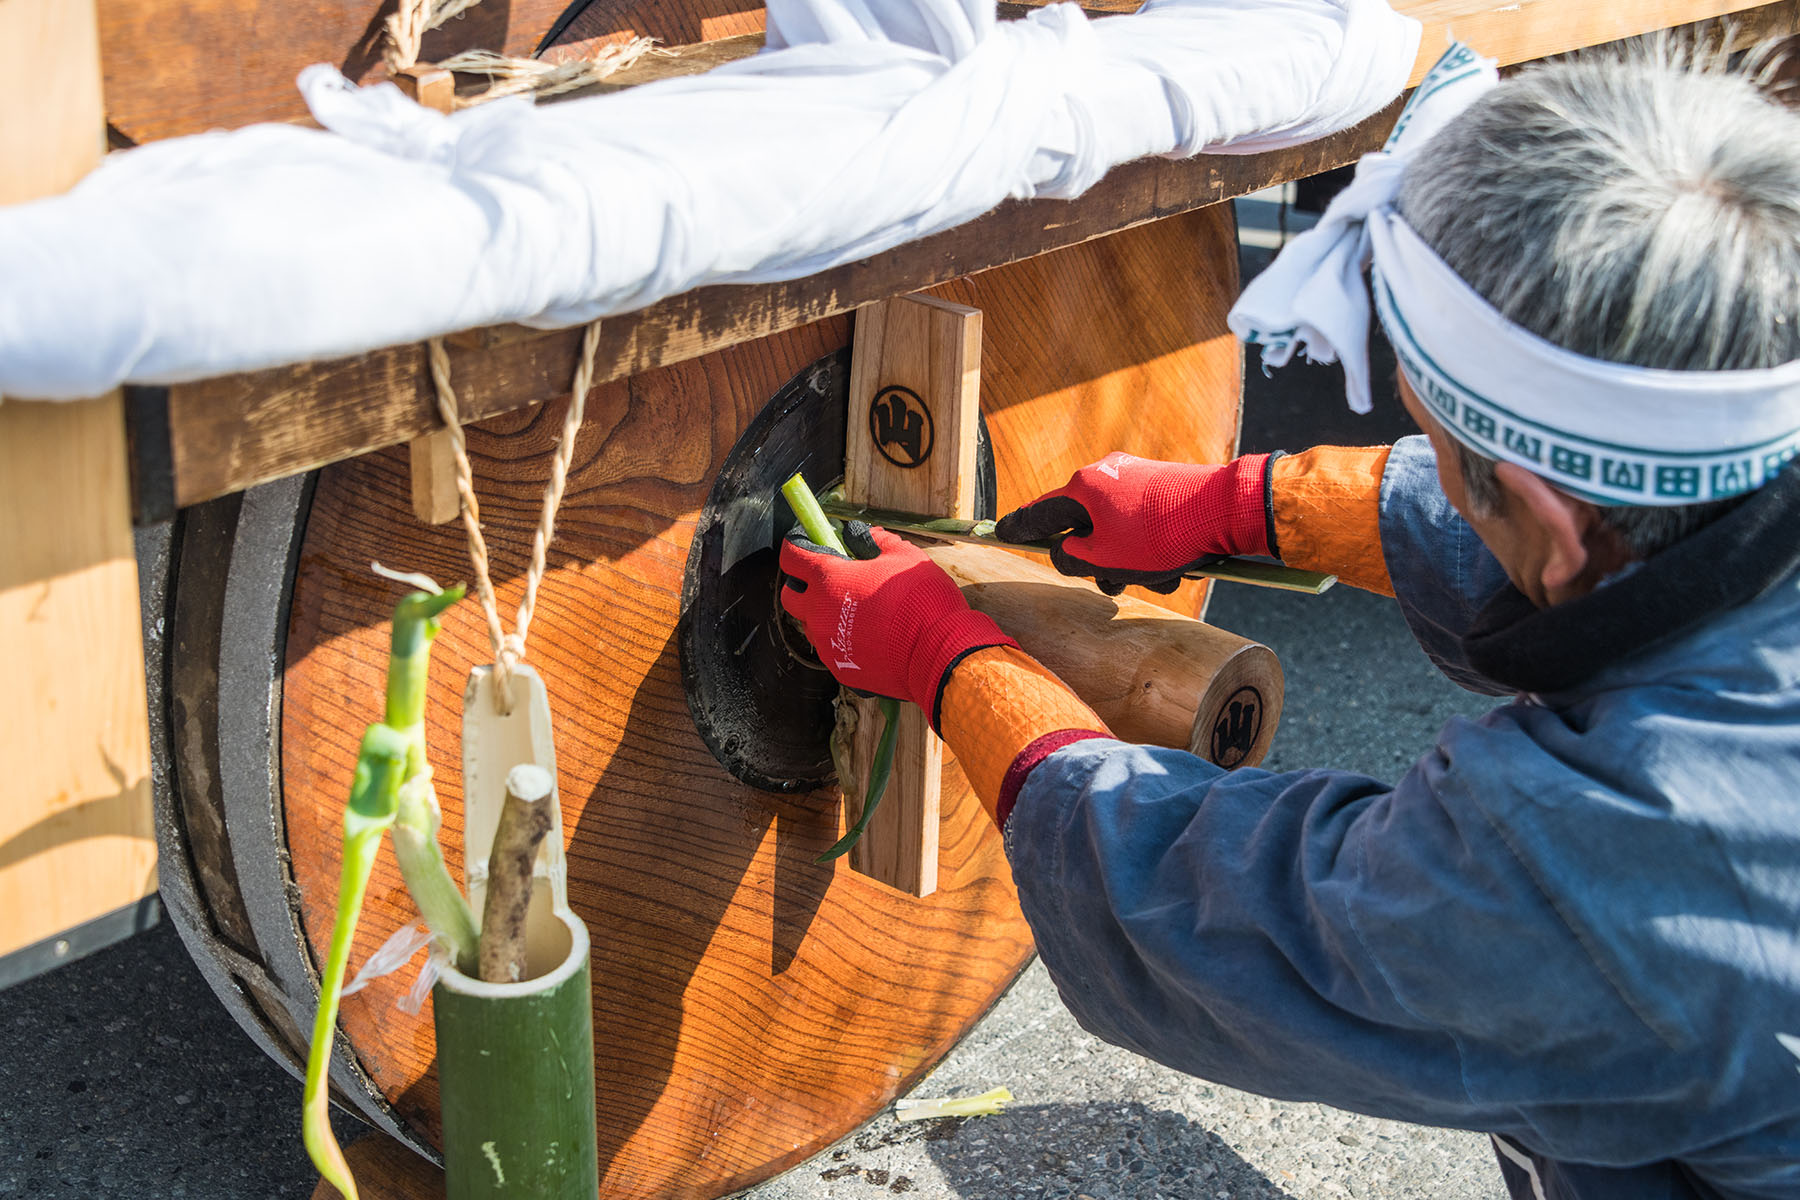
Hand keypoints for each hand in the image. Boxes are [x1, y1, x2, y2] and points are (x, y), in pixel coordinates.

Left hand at [779, 522, 1016, 725]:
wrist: (938, 653)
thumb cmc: (921, 600)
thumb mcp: (903, 555)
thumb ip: (876, 541)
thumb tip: (861, 535)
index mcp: (829, 580)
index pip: (792, 556)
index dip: (798, 546)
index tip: (809, 543)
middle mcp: (819, 614)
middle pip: (792, 595)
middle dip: (803, 584)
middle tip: (831, 579)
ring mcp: (828, 644)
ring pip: (812, 624)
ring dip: (824, 613)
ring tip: (857, 610)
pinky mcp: (840, 669)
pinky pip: (832, 648)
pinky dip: (843, 639)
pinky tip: (869, 635)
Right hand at [994, 451, 1273, 593]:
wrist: (1225, 510)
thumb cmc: (1161, 534)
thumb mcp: (1105, 557)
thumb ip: (1073, 558)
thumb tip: (1066, 553)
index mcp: (1084, 487)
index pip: (1040, 513)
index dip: (1018, 529)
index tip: (1000, 533)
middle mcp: (1107, 476)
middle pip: (1084, 529)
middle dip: (1099, 562)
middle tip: (1115, 580)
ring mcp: (1137, 481)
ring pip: (1119, 535)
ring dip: (1133, 564)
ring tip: (1158, 575)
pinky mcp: (1164, 491)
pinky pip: (1146, 531)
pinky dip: (1155, 554)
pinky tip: (1177, 567)